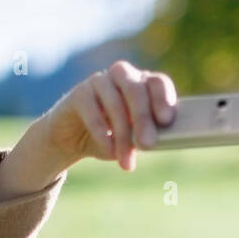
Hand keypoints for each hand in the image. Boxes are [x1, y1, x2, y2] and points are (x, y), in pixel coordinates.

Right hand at [37, 60, 178, 172]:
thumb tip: (155, 142)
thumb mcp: (134, 138)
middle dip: (143, 118)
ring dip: (123, 134)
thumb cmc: (113, 137)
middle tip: (147, 145)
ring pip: (115, 102)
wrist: (73, 138)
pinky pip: (92, 110)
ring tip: (126, 161)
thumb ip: (147, 135)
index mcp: (143, 83)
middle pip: (135, 90)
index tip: (165, 120)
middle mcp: (123, 76)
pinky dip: (102, 133)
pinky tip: (109, 151)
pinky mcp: (79, 93)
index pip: (158, 82)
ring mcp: (100, 81)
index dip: (163, 99)